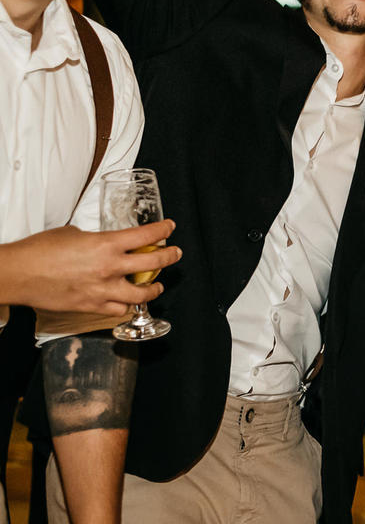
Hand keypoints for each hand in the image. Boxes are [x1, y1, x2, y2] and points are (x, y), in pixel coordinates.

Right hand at [1, 221, 180, 315]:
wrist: (18, 274)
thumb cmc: (40, 251)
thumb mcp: (74, 234)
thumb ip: (96, 239)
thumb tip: (105, 242)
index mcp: (106, 244)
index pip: (146, 235)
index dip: (163, 230)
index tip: (169, 228)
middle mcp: (109, 268)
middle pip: (154, 263)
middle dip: (169, 256)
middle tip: (174, 253)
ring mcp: (102, 290)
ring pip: (142, 293)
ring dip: (154, 288)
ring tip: (158, 285)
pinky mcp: (92, 306)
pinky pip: (119, 309)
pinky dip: (126, 305)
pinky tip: (128, 300)